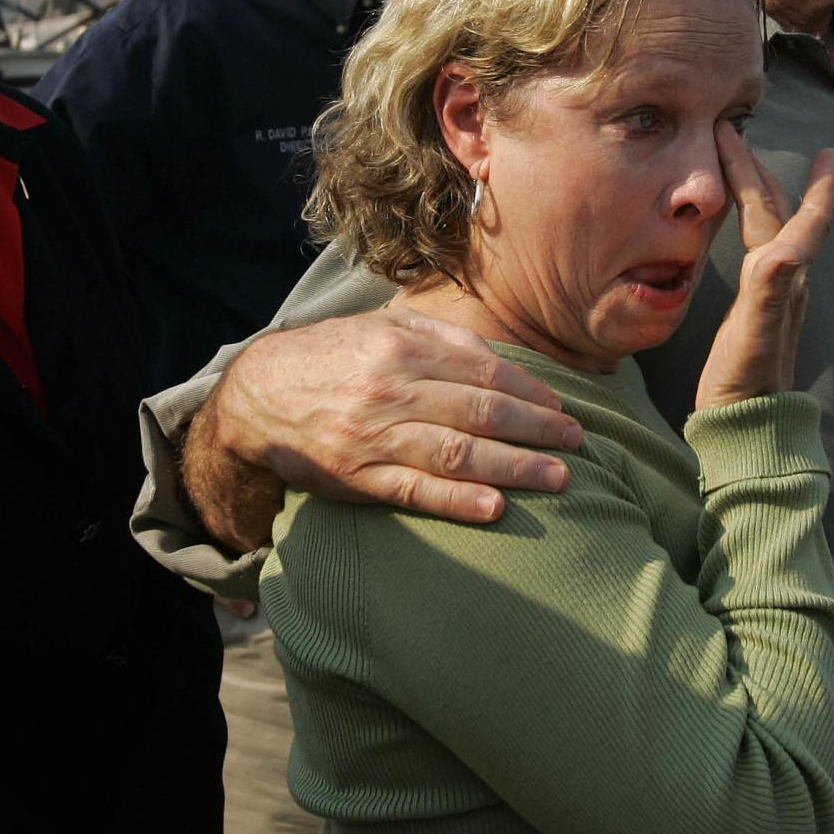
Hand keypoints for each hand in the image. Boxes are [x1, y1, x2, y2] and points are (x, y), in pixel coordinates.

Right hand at [209, 307, 584, 525]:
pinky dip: (458, 501)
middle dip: (538, 429)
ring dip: (515, 467)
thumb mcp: (381, 326)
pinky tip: (495, 508)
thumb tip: (498, 357)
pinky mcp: (358, 478)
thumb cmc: (331, 356)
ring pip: (458, 453)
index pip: (485, 372)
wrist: (258, 395)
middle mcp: (393, 390)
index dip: (532, 391)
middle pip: (482, 412)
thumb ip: (440, 335)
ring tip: (557, 477)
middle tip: (576, 442)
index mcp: (403, 347)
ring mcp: (375, 437)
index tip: (562, 407)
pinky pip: (415, 492)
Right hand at [692, 132, 833, 410]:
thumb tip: (786, 248)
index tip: (827, 151)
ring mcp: (773, 296)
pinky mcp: (756, 310)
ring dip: (759, 193)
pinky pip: (756, 250)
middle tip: (737, 134)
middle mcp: (785, 281)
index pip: (798, 217)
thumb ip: (770, 289)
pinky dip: (748, 225)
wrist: (745, 425)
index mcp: (784, 277)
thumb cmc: (747, 381)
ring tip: (747, 167)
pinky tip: (741, 231)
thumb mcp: (756, 334)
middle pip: (778, 213)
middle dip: (761, 171)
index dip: (812, 184)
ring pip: (768, 229)